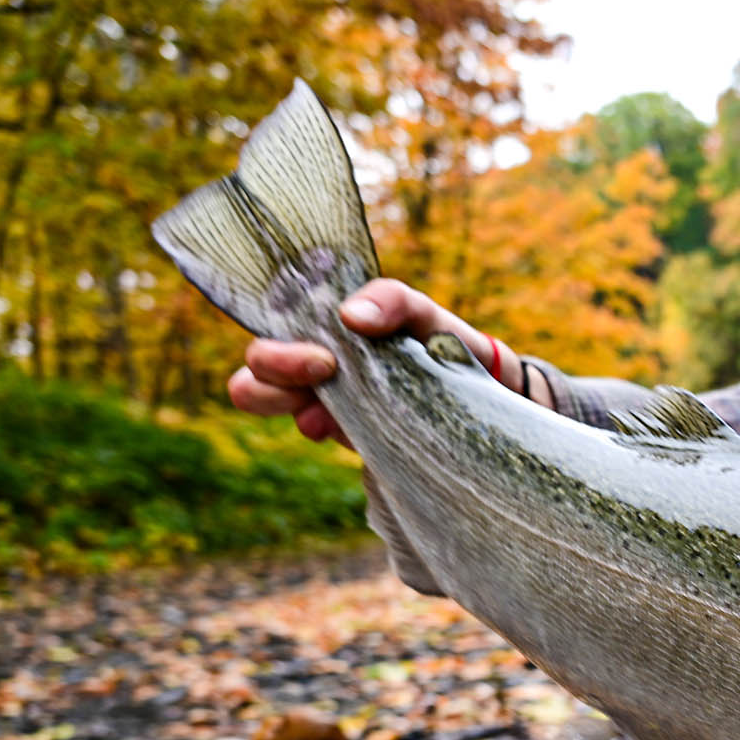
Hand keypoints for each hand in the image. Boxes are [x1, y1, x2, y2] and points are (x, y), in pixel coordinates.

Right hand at [227, 279, 531, 446]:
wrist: (485, 389)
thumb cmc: (441, 342)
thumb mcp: (422, 313)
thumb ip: (391, 300)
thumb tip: (351, 315)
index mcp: (319, 333)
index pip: (265, 337)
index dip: (275, 354)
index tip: (325, 359)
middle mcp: (312, 371)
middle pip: (254, 379)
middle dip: (274, 377)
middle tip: (326, 373)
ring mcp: (327, 408)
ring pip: (274, 410)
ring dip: (294, 410)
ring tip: (329, 417)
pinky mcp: (350, 439)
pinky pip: (322, 439)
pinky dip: (333, 435)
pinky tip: (356, 434)